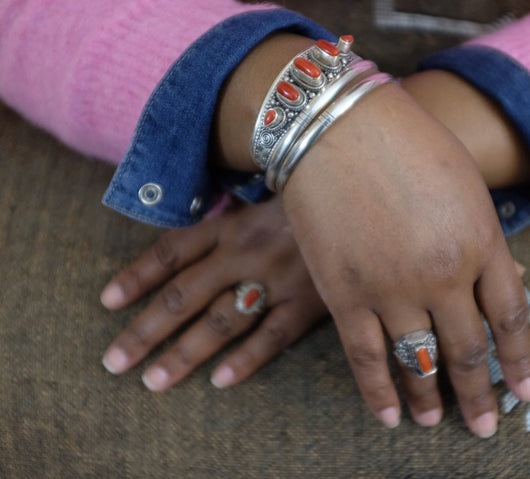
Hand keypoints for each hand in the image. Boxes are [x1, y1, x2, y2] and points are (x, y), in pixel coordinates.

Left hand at [100, 196, 326, 389]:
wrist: (361, 198)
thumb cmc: (309, 200)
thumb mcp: (264, 201)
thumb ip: (231, 224)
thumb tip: (194, 249)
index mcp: (232, 225)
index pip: (172, 252)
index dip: (137, 277)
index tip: (108, 302)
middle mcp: (245, 253)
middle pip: (185, 295)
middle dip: (146, 330)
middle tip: (116, 361)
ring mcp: (276, 279)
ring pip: (221, 321)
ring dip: (185, 353)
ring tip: (154, 381)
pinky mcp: (310, 301)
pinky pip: (273, 335)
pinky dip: (246, 359)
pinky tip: (220, 381)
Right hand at [279, 83, 529, 434]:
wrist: (336, 124)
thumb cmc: (405, 141)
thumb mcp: (463, 183)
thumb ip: (481, 236)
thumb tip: (494, 280)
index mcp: (482, 241)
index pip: (511, 317)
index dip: (522, 360)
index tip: (527, 393)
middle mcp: (445, 275)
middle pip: (471, 350)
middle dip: (482, 394)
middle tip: (486, 427)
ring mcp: (394, 289)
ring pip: (420, 362)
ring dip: (431, 399)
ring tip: (436, 423)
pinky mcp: (346, 296)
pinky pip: (367, 359)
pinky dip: (379, 393)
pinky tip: (389, 417)